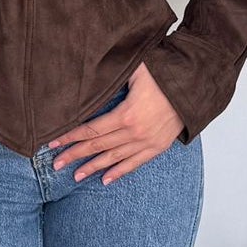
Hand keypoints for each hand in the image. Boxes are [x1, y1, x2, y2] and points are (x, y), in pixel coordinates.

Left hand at [46, 60, 184, 184]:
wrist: (194, 88)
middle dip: (75, 155)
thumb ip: (113, 73)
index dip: (70, 137)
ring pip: (114, 158)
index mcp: (126, 114)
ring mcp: (146, 142)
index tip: (53, 143)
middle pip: (97, 147)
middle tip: (56, 164)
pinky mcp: (157, 147)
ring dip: (93, 167)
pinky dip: (119, 172)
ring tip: (76, 176)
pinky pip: (135, 163)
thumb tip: (91, 68)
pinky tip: (105, 179)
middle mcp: (134, 133)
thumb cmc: (164, 74)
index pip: (91, 130)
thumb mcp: (136, 69)